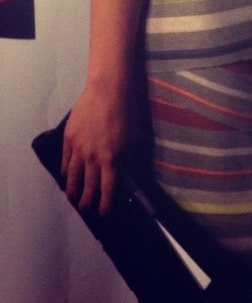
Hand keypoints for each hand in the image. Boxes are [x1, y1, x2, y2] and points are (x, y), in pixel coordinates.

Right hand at [60, 82, 128, 213]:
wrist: (107, 90)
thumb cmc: (127, 110)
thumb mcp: (136, 136)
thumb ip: (132, 156)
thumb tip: (131, 171)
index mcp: (112, 157)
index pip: (108, 187)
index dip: (106, 202)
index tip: (104, 212)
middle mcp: (93, 157)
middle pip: (89, 184)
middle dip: (87, 199)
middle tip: (86, 209)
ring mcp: (78, 148)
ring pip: (73, 175)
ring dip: (72, 189)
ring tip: (72, 198)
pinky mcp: (69, 138)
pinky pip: (64, 159)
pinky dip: (64, 170)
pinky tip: (64, 176)